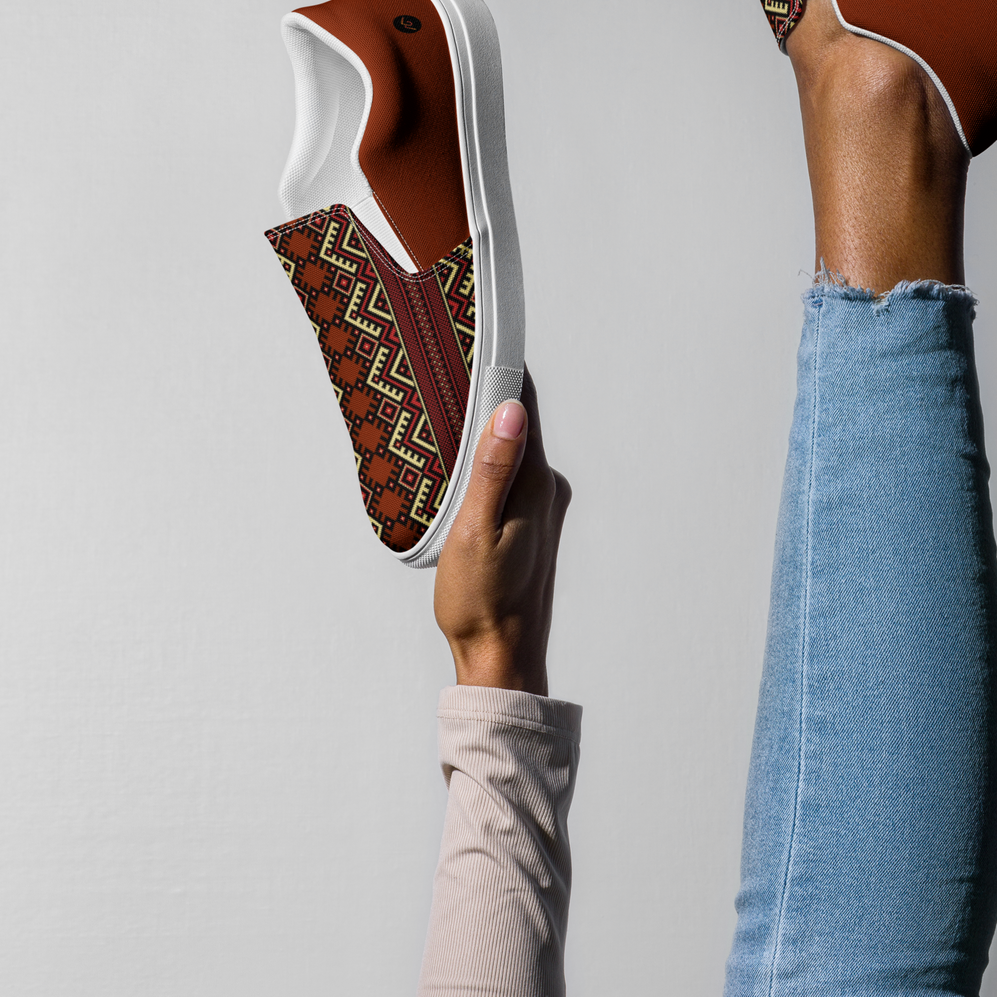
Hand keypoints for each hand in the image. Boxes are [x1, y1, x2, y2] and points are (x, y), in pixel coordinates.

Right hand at [434, 371, 569, 696]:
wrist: (503, 659)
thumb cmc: (482, 602)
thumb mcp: (475, 532)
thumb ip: (494, 470)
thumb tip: (514, 410)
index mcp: (538, 483)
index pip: (525, 406)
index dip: (503, 369)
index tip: (477, 337)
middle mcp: (549, 489)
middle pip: (520, 423)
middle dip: (489, 393)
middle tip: (449, 363)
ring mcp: (544, 507)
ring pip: (514, 450)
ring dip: (487, 428)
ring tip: (448, 404)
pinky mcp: (533, 525)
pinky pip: (512, 475)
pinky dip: (490, 459)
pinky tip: (462, 462)